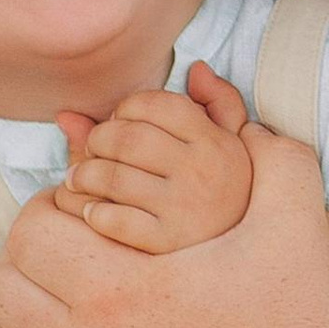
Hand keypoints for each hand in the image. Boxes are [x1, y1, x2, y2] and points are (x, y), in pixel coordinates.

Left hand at [0, 120, 328, 327]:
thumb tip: (215, 91)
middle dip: (27, 260)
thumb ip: (261, 143)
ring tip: (42, 308)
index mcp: (119, 289)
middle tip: (70, 247)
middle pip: (5, 292)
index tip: (84, 205)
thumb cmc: (311, 318)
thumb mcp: (293, 213)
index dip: (50, 208)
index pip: (31, 234)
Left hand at [55, 63, 253, 253]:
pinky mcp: (164, 245)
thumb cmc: (231, 191)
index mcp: (215, 141)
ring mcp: (183, 209)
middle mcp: (201, 171)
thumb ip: (217, 101)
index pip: (157, 104)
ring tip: (79, 179)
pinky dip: (95, 213)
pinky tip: (94, 212)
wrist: (249, 260)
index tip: (118, 120)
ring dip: (85, 175)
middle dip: (98, 139)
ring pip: (113, 177)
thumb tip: (195, 67)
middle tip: (91, 148)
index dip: (127, 107)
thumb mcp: (234, 143)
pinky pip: (115, 220)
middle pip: (128, 138)